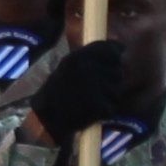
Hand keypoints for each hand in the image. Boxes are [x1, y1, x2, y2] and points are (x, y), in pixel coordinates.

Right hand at [25, 40, 144, 145]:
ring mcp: (95, 88)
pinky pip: (112, 106)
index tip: (117, 56)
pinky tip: (92, 111)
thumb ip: (90, 56)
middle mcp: (89, 69)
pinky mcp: (99, 106)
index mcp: (79, 57)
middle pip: (117, 71)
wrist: (47, 118)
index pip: (110, 49)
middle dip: (111, 79)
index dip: (115, 53)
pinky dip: (106, 110)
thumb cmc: (57, 91)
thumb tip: (117, 47)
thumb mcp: (68, 65)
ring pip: (117, 89)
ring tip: (91, 100)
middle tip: (97, 87)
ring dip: (109, 95)